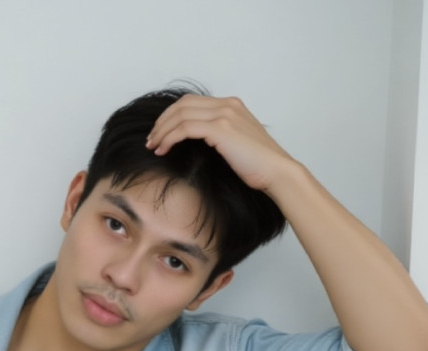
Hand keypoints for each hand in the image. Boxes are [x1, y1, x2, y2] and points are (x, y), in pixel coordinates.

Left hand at [145, 94, 297, 194]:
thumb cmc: (258, 166)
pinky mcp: (221, 128)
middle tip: (151, 139)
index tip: (159, 133)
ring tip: (153, 146)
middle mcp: (227, 105)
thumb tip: (198, 143)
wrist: (276, 171)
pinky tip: (162, 149)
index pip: (191, 102)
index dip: (171, 116)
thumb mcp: (236, 145)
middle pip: (182, 104)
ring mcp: (224, 114)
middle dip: (162, 121)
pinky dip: (170, 137)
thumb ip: (219, 136)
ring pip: (180, 114)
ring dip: (162, 130)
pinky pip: (185, 128)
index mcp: (231, 106)